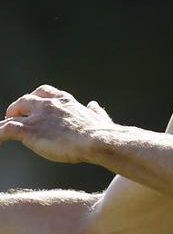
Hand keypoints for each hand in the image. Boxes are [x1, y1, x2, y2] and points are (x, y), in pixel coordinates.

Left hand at [0, 85, 114, 163]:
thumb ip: (95, 112)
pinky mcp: (29, 130)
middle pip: (26, 100)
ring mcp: (37, 117)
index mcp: (65, 102)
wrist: (98, 140)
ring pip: (13, 114)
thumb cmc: (102, 133)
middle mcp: (49, 105)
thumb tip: (94, 105)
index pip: (46, 93)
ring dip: (7, 120)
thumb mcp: (100, 118)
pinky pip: (5, 129)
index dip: (38, 98)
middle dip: (19, 107)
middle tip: (14, 115)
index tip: (36, 104)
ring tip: (2, 127)